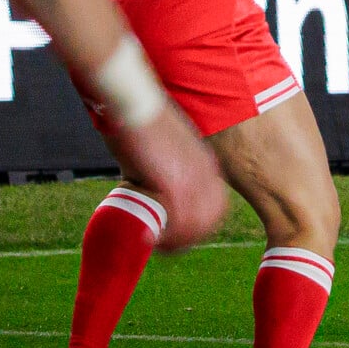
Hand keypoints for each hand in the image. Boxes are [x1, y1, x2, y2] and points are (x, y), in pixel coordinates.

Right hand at [107, 108, 227, 250]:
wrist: (133, 102)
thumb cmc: (140, 120)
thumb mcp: (163, 147)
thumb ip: (164, 165)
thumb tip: (148, 182)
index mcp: (205, 164)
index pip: (215, 206)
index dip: (198, 225)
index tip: (177, 232)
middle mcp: (205, 173)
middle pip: (210, 220)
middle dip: (189, 238)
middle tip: (164, 245)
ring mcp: (192, 180)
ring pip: (196, 227)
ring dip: (176, 242)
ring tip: (155, 244)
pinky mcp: (174, 184)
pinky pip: (179, 225)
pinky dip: (165, 238)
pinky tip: (150, 239)